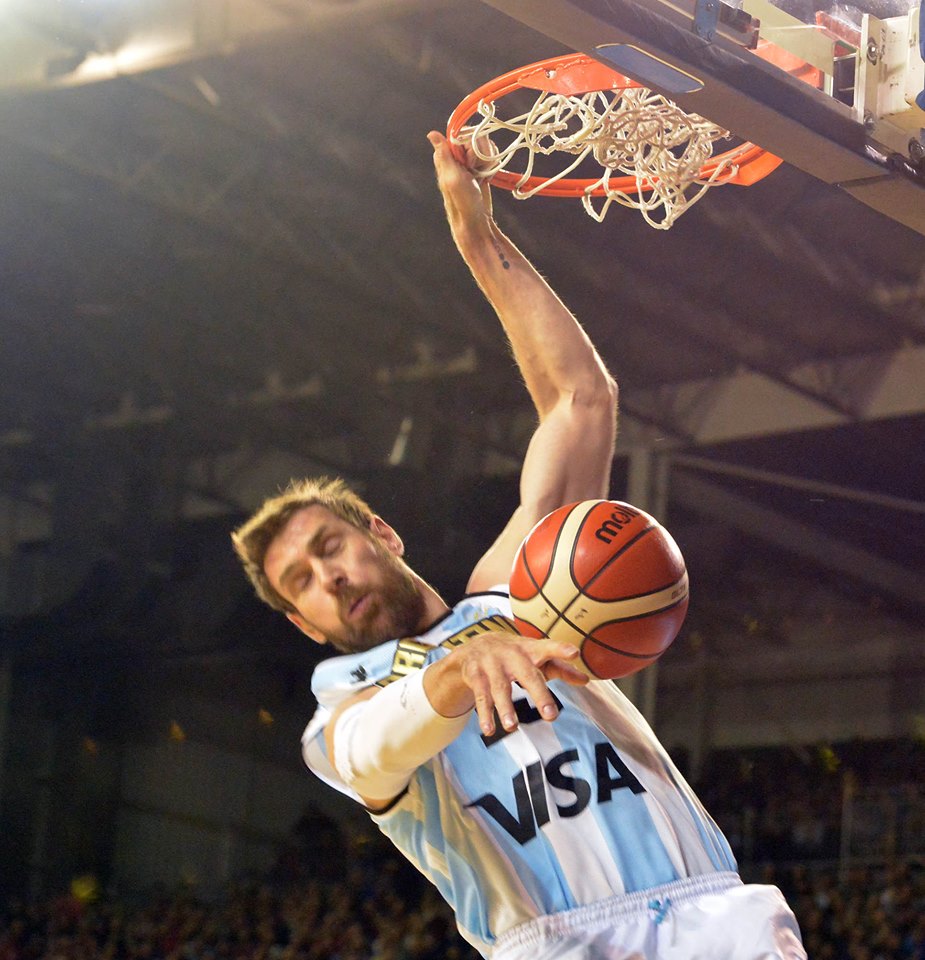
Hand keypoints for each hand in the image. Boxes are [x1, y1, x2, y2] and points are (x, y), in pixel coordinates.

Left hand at [428, 130, 493, 231]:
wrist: (476, 221)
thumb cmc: (463, 203)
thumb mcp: (452, 178)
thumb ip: (444, 155)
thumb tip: (431, 133)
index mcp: (446, 155)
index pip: (464, 132)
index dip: (472, 146)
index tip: (470, 163)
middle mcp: (456, 154)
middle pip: (477, 136)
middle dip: (482, 154)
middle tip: (476, 172)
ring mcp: (468, 159)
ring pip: (486, 145)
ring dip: (488, 161)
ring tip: (481, 177)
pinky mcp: (479, 165)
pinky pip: (491, 154)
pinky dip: (492, 165)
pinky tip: (486, 178)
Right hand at [434, 631, 588, 737]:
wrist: (475, 646)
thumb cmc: (515, 655)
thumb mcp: (536, 658)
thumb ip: (561, 668)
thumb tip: (586, 680)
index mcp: (531, 650)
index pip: (548, 647)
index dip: (561, 650)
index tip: (575, 652)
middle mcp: (512, 655)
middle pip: (527, 674)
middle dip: (539, 693)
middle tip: (551, 715)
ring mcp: (492, 664)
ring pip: (500, 687)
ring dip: (505, 707)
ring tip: (512, 727)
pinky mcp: (475, 675)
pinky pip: (480, 696)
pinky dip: (485, 714)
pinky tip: (489, 730)